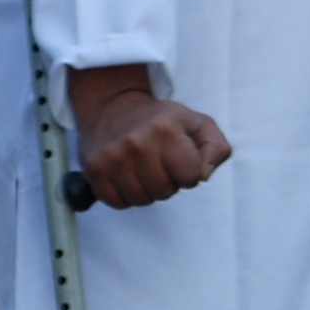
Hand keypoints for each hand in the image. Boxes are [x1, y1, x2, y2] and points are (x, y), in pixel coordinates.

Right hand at [68, 66, 230, 211]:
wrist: (113, 107)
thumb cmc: (162, 120)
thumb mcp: (198, 123)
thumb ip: (216, 148)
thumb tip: (203, 175)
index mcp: (166, 130)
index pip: (192, 177)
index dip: (190, 172)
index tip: (181, 159)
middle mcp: (137, 143)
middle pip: (165, 191)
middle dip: (169, 182)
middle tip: (160, 163)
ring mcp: (112, 157)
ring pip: (142, 200)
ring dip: (148, 190)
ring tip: (144, 169)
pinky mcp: (94, 170)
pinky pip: (117, 202)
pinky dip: (126, 195)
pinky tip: (127, 176)